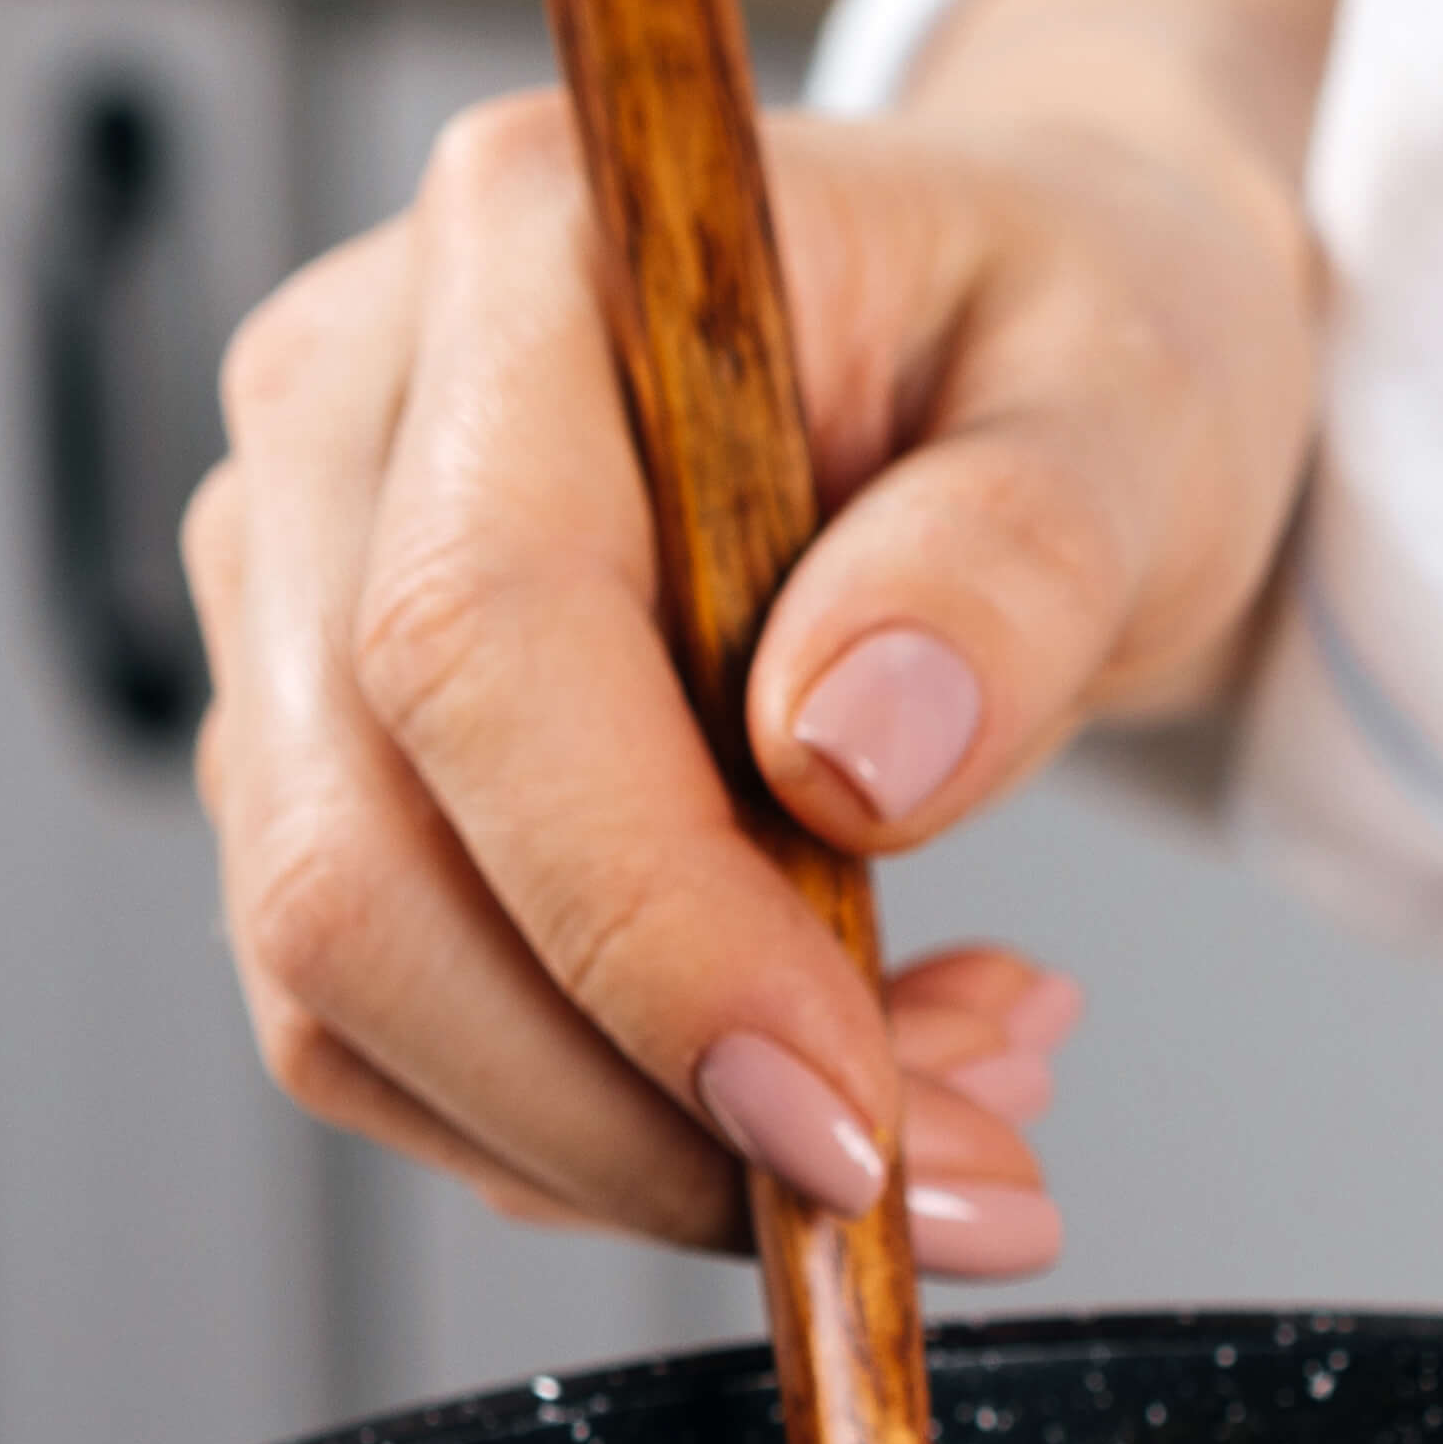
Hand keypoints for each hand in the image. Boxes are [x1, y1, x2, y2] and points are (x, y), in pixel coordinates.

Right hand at [180, 0, 1338, 1259]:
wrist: (1021, 355)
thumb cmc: (1070, 345)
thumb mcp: (1141, 408)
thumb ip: (1018, 558)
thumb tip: (850, 755)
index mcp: (527, 252)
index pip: (476, 647)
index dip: (642, 928)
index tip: (845, 1122)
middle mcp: (348, 410)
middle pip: (355, 865)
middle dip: (643, 1111)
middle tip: (944, 1191)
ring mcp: (301, 592)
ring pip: (352, 989)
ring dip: (648, 1146)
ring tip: (953, 1112)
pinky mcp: (328, 756)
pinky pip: (404, 1030)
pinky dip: (622, 1124)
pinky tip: (849, 1068)